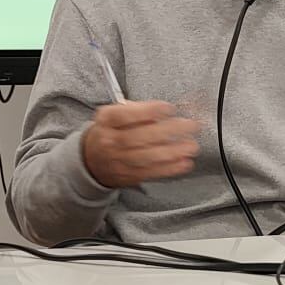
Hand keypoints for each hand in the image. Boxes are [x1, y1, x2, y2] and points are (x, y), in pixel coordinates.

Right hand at [81, 101, 200, 188]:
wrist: (92, 161)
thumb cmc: (112, 131)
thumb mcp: (116, 114)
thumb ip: (139, 110)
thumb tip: (169, 110)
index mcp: (106, 120)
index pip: (124, 115)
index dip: (148, 112)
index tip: (169, 108)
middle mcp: (110, 141)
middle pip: (139, 137)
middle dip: (168, 131)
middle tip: (191, 126)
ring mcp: (119, 161)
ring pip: (146, 157)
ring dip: (173, 152)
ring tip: (192, 146)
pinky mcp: (129, 176)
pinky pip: (151, 173)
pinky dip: (170, 169)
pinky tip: (185, 163)